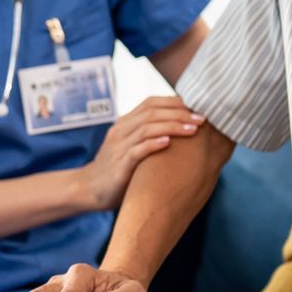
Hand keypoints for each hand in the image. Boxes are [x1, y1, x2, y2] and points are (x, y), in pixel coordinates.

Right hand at [80, 98, 204, 210]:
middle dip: (180, 114)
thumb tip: (184, 129)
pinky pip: (136, 150)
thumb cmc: (118, 168)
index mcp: (126, 123)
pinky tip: (168, 143)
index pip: (151, 103)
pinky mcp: (118, 165)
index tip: (198, 107)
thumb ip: (150, 135)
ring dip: (172, 127)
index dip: (175, 103)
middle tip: (202, 118)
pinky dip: (152, 144)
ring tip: (193, 130)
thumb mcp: (132, 146)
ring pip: (146, 128)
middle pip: (152, 112)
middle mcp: (121, 130)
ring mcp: (118, 147)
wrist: (89, 189)